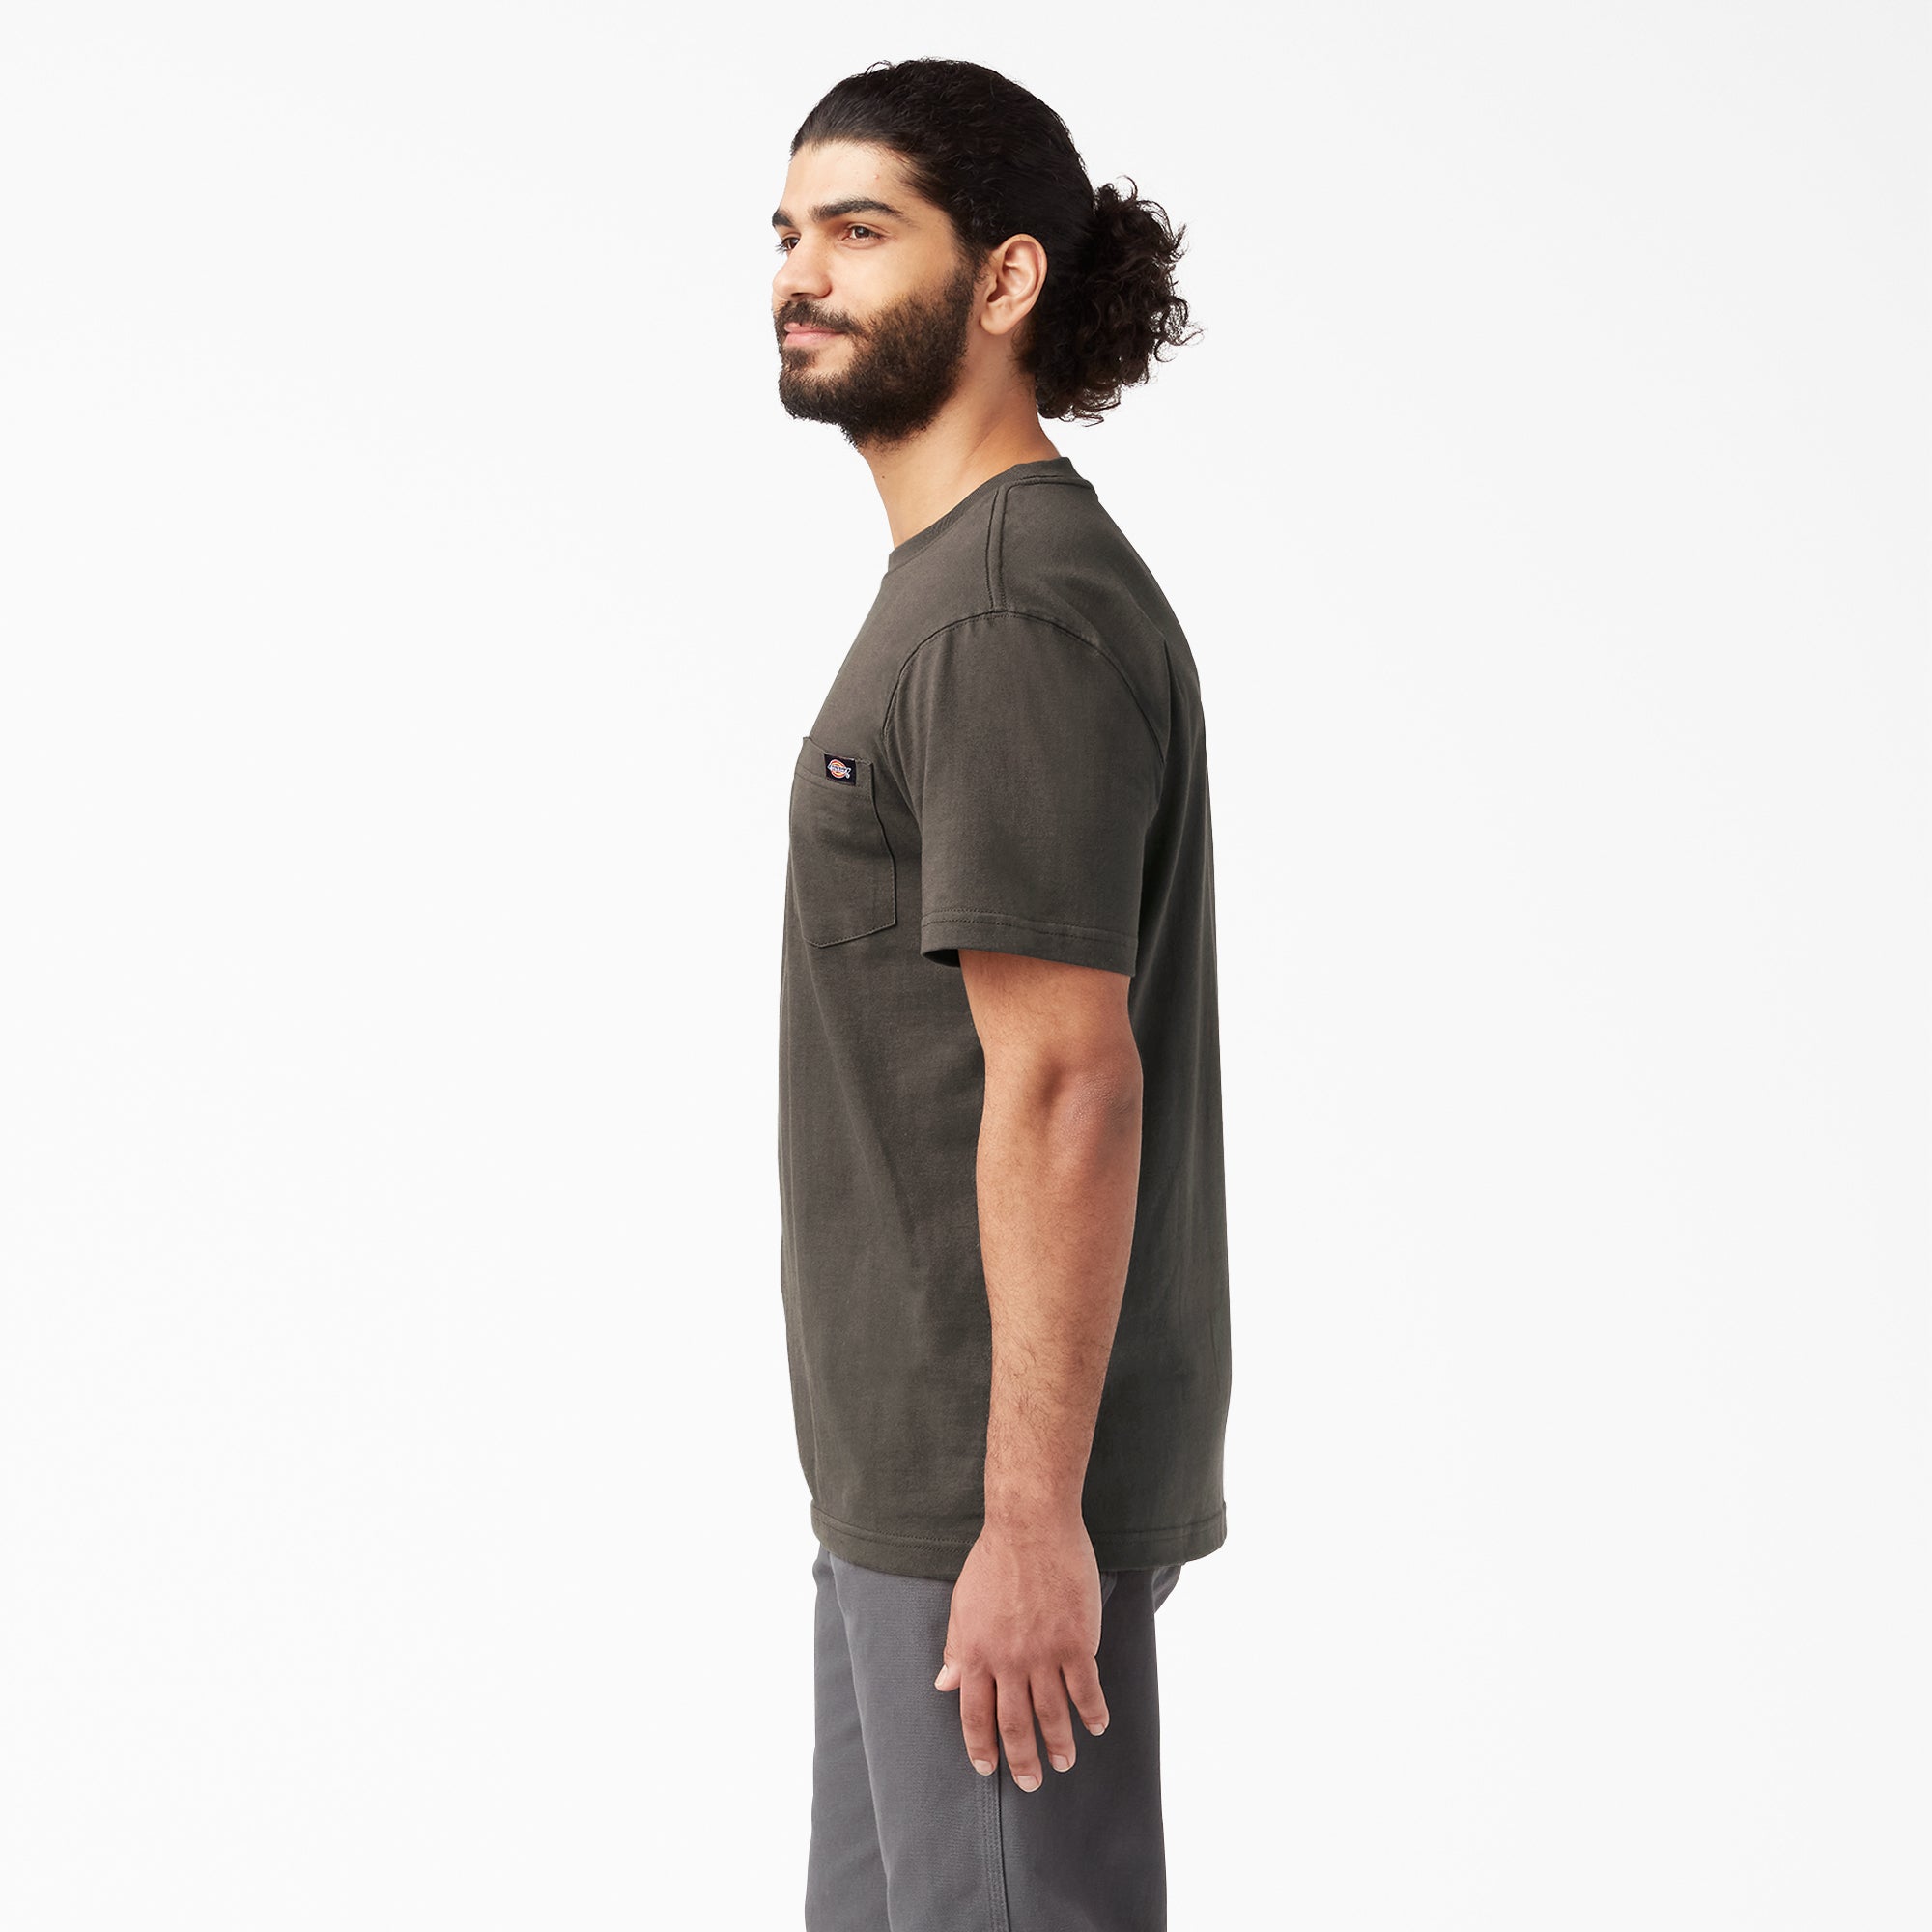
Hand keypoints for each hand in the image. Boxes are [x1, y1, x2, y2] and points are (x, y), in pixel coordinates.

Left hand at [932, 1515, 1110, 1789]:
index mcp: (976, 1653)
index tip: (988, 1768)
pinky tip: (1096, 1725)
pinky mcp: (1077, 1642)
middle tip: (1031, 1782)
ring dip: (1059, 1744)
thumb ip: (956, 1647)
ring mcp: (1045, 1654)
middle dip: (1022, 1758)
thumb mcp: (962, 1604)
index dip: (981, 1746)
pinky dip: (1092, 1712)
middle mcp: (1008, 1661)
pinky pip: (1086, 1689)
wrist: (1031, 1525)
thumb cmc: (993, 1559)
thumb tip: (944, 1683)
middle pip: (1015, 1724)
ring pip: (1053, 1714)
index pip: (974, 1714)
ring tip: (1064, 1763)